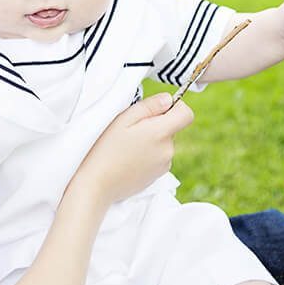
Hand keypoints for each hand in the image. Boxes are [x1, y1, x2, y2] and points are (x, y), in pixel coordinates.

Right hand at [76, 93, 193, 203]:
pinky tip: (129, 159)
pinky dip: (148, 154)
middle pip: (172, 128)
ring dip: (152, 140)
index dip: (176, 106)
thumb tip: (168, 99)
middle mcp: (168, 150)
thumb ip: (150, 106)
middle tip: (131, 130)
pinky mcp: (157, 176)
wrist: (97, 184)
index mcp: (161, 133)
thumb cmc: (106, 148)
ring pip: (164, 143)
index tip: (158, 108)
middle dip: (157, 124)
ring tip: (128, 146)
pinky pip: (159, 157)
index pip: (186, 114)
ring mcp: (164, 165)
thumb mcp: (124, 119)